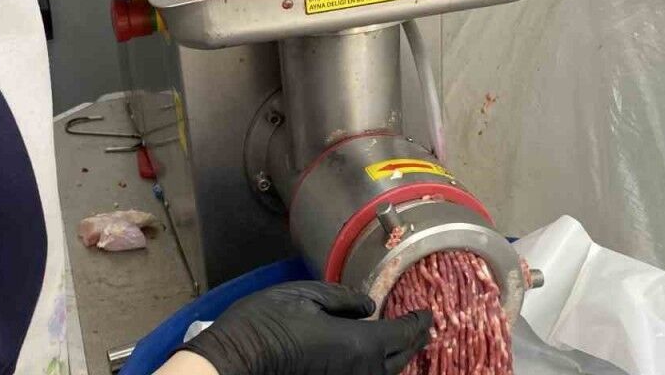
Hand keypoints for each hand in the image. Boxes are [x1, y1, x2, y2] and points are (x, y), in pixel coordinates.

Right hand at [179, 281, 432, 374]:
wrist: (236, 361)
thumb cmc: (268, 323)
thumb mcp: (306, 296)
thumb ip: (344, 299)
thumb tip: (369, 306)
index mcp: (360, 344)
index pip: (404, 333)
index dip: (420, 322)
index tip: (428, 312)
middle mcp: (362, 372)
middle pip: (401, 359)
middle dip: (415, 341)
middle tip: (422, 328)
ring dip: (398, 359)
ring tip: (403, 344)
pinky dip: (378, 369)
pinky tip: (375, 360)